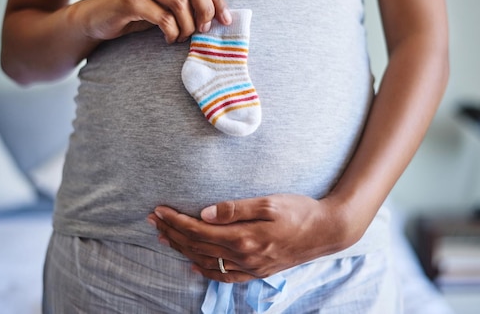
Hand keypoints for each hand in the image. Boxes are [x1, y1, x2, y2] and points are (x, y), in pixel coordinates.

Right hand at [78, 0, 230, 43]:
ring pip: (179, 3)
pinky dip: (172, 32)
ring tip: (181, 36)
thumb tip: (218, 14)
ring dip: (187, 26)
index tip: (226, 20)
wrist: (95, 17)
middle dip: (205, 10)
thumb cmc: (135, 10)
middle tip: (204, 30)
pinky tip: (169, 38)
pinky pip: (164, 18)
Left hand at [148, 194, 361, 282]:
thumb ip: (235, 209)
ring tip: (164, 238)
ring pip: (206, 261)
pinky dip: (206, 271)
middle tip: (152, 221)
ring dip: (182, 249)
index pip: (198, 231)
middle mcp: (243, 257)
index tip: (159, 210)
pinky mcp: (257, 271)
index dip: (175, 221)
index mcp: (243, 238)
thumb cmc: (299, 211)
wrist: (327, 231)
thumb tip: (205, 213)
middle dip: (172, 233)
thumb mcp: (268, 203)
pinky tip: (194, 265)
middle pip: (197, 247)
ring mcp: (250, 268)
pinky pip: (225, 276)